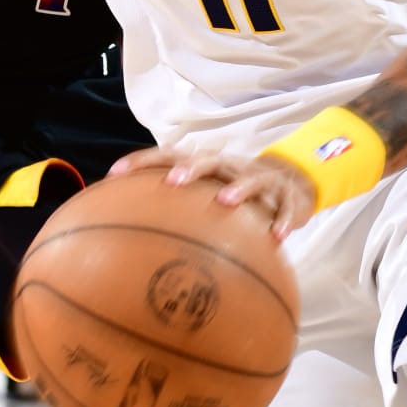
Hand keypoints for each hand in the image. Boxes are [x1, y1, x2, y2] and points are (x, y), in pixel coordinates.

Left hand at [111, 142, 317, 239]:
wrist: (292, 186)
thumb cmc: (237, 197)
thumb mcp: (209, 199)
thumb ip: (177, 215)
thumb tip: (131, 250)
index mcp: (207, 167)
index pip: (169, 157)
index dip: (141, 162)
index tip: (114, 175)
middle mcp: (231, 168)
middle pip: (208, 160)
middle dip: (190, 168)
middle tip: (172, 182)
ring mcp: (261, 179)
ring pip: (250, 178)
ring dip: (238, 188)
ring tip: (225, 202)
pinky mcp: (288, 195)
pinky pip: (287, 207)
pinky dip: (283, 219)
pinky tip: (277, 237)